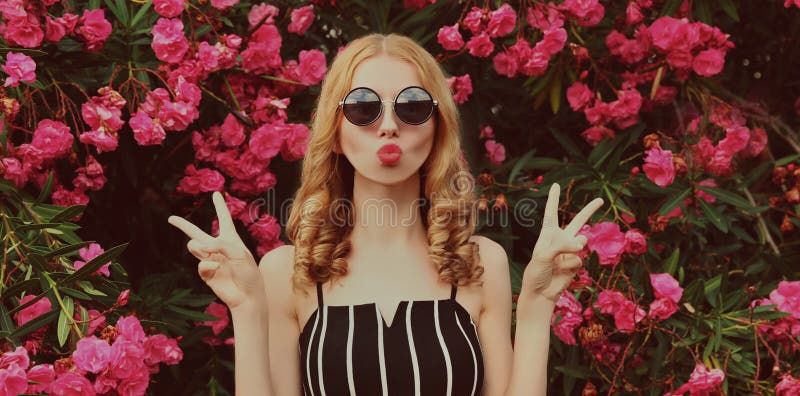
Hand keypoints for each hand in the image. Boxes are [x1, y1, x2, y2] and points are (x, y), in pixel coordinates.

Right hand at [168, 191, 262, 309]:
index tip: (216, 193)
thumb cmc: (248, 273)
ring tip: (208, 252)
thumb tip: (200, 246)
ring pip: (194, 246)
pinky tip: (217, 270)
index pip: (224, 218)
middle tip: (171, 218)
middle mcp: (219, 248)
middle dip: (183, 225)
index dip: (220, 206)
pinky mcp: (206, 273)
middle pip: (198, 232)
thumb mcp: (239, 254)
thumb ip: (220, 245)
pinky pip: (200, 264)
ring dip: (198, 246)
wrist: (247, 296)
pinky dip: (207, 265)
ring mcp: (211, 260)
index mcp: (231, 239)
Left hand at [524, 183, 603, 301]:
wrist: (540, 294)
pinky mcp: (575, 264)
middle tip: (600, 200)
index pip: (551, 213)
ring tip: (561, 260)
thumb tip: (582, 244)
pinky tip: (562, 272)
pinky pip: (579, 259)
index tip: (555, 185)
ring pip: (581, 242)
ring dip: (573, 248)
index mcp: (547, 235)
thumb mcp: (543, 256)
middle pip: (577, 222)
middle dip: (589, 210)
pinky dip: (571, 265)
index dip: (553, 199)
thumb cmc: (536, 273)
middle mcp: (560, 240)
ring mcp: (569, 252)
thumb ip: (562, 246)